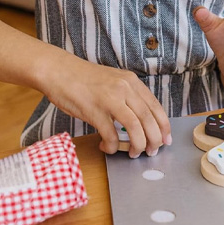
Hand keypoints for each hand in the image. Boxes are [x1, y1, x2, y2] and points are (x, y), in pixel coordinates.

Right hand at [42, 55, 171, 157]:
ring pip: (135, 128)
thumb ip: (128, 96)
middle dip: (154, 140)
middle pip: (149, 119)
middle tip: (152, 152)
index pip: (156, 107)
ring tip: (133, 153)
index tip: (165, 140)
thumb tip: (140, 120)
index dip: (164, 126)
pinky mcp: (94, 110)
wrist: (58, 71)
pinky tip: (107, 147)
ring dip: (138, 145)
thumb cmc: (84, 79)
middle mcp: (124, 88)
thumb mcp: (113, 81)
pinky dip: (112, 146)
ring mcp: (110, 99)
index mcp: (131, 82)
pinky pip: (110, 134)